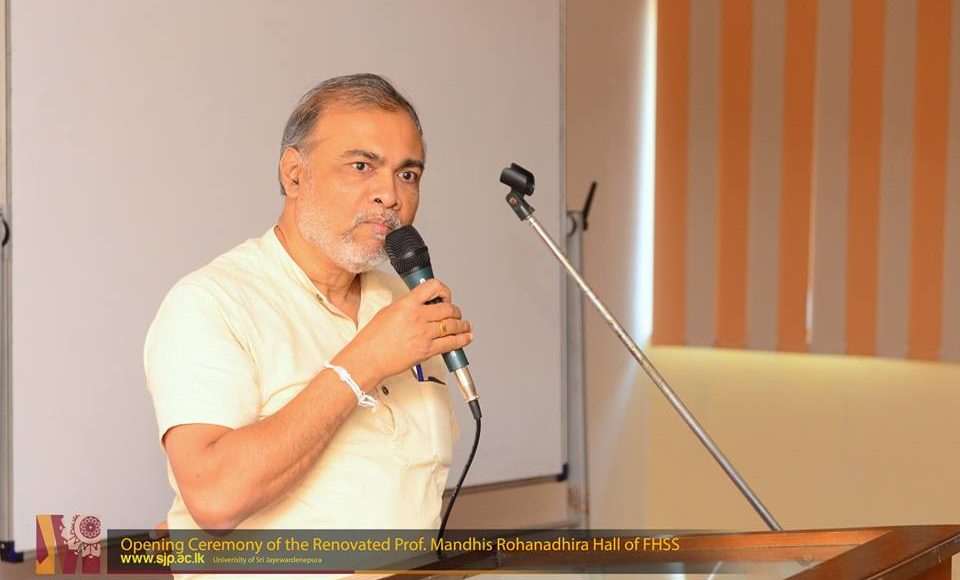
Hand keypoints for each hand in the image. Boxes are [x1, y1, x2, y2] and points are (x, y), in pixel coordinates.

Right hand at [336, 279, 472, 385]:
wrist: (369, 358)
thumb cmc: (373, 338)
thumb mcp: (388, 311)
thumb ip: (407, 306)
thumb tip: (419, 305)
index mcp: (407, 304)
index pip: (433, 287)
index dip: (443, 290)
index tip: (445, 295)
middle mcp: (418, 317)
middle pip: (448, 308)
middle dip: (455, 311)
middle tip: (455, 313)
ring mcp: (424, 334)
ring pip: (453, 325)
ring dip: (462, 325)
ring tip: (465, 325)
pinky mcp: (427, 350)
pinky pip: (451, 343)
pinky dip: (462, 340)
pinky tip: (465, 338)